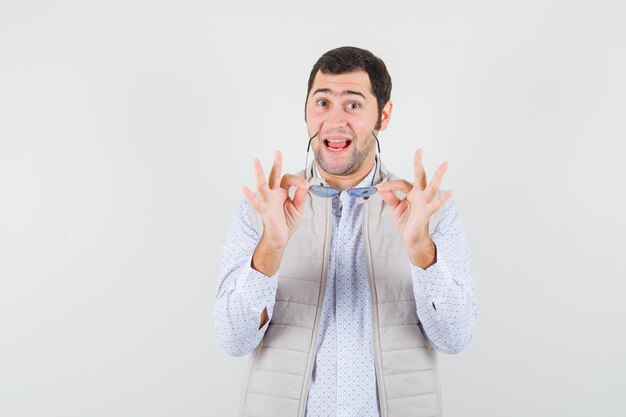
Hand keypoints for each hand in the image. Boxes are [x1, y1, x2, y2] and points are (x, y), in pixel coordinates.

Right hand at [242, 151, 309, 249]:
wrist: (280, 238)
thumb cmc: (286, 222)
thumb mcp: (298, 208)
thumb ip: (301, 196)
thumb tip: (305, 184)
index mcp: (282, 192)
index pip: (289, 179)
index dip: (298, 180)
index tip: (305, 185)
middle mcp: (274, 194)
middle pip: (274, 176)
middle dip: (276, 164)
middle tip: (277, 152)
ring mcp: (268, 201)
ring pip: (262, 184)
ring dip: (259, 173)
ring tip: (255, 161)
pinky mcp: (264, 210)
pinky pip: (256, 202)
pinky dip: (250, 196)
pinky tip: (244, 189)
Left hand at [375, 149, 452, 265]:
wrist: (412, 239)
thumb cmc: (407, 223)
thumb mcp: (395, 209)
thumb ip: (390, 198)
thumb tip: (381, 188)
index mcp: (411, 193)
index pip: (401, 183)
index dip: (389, 185)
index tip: (379, 188)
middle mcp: (420, 195)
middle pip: (420, 176)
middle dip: (418, 163)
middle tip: (419, 150)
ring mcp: (425, 202)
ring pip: (432, 186)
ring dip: (439, 175)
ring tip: (446, 164)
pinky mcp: (427, 212)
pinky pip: (436, 204)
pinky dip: (443, 199)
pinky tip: (451, 192)